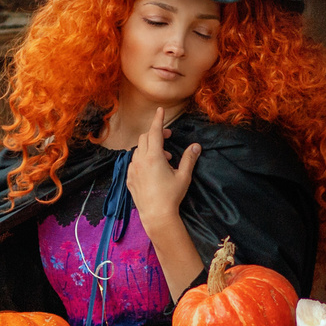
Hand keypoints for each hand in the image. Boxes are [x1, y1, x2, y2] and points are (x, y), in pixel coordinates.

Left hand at [125, 106, 201, 222]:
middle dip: (156, 134)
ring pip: (138, 150)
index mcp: (154, 157)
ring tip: (164, 159)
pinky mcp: (129, 178)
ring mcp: (132, 169)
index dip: (158, 120)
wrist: (157, 215)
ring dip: (150, 148)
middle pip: (145, 138)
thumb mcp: (183, 176)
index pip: (155, 131)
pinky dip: (142, 160)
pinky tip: (152, 169)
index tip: (160, 110)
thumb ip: (189, 159)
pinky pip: (133, 162)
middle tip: (168, 137)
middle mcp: (140, 160)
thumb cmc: (172, 196)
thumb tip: (196, 146)